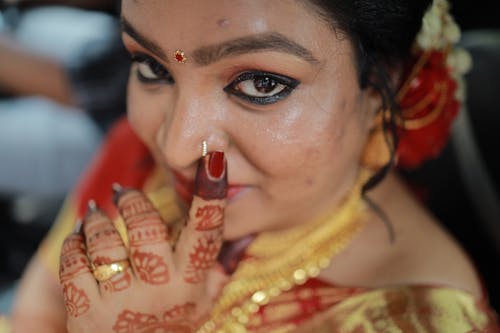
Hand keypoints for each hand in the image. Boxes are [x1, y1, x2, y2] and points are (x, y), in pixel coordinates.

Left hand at [59, 152, 226, 331]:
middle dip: (133, 200)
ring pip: (105, 241)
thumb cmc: (170, 330)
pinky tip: (78, 239)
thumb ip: (221, 269)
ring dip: (97, 220)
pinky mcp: (85, 312)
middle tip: (124, 191)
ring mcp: (120, 301)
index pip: (207, 231)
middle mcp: (158, 290)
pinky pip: (73, 263)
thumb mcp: (202, 304)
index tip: (214, 160)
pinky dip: (73, 244)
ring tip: (96, 216)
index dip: (211, 194)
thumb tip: (246, 236)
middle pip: (147, 226)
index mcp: (190, 283)